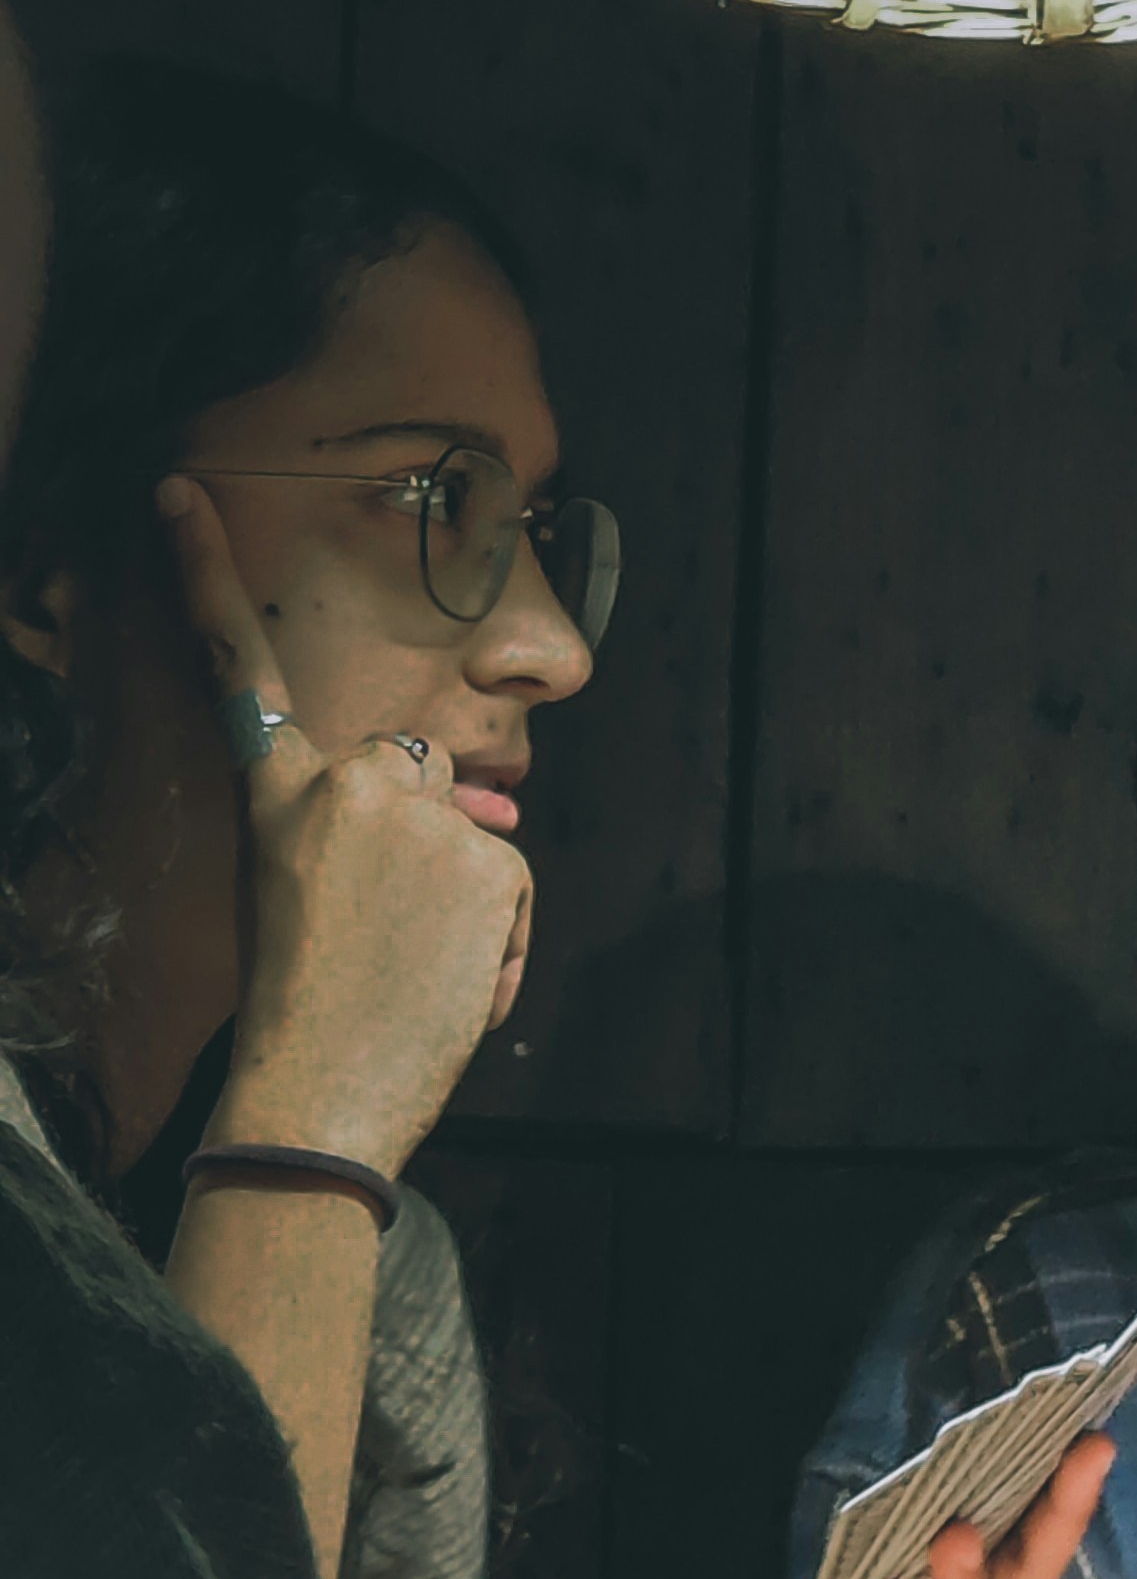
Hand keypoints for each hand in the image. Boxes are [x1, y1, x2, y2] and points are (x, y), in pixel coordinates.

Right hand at [169, 479, 530, 1175]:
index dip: (204, 574)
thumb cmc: (305, 1006)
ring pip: (469, 833)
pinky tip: (453, 983)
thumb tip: (468, 811)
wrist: (322, 1089)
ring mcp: (421, 818)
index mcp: (277, 792)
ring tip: (413, 968)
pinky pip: (514, 887)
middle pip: (410, 765)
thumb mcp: (298, 893)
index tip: (182, 488)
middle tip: (382, 926)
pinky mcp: (489, 863)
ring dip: (462, 895)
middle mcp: (346, 782)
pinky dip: (501, 939)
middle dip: (417, 831)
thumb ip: (358, 832)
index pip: (236, 666)